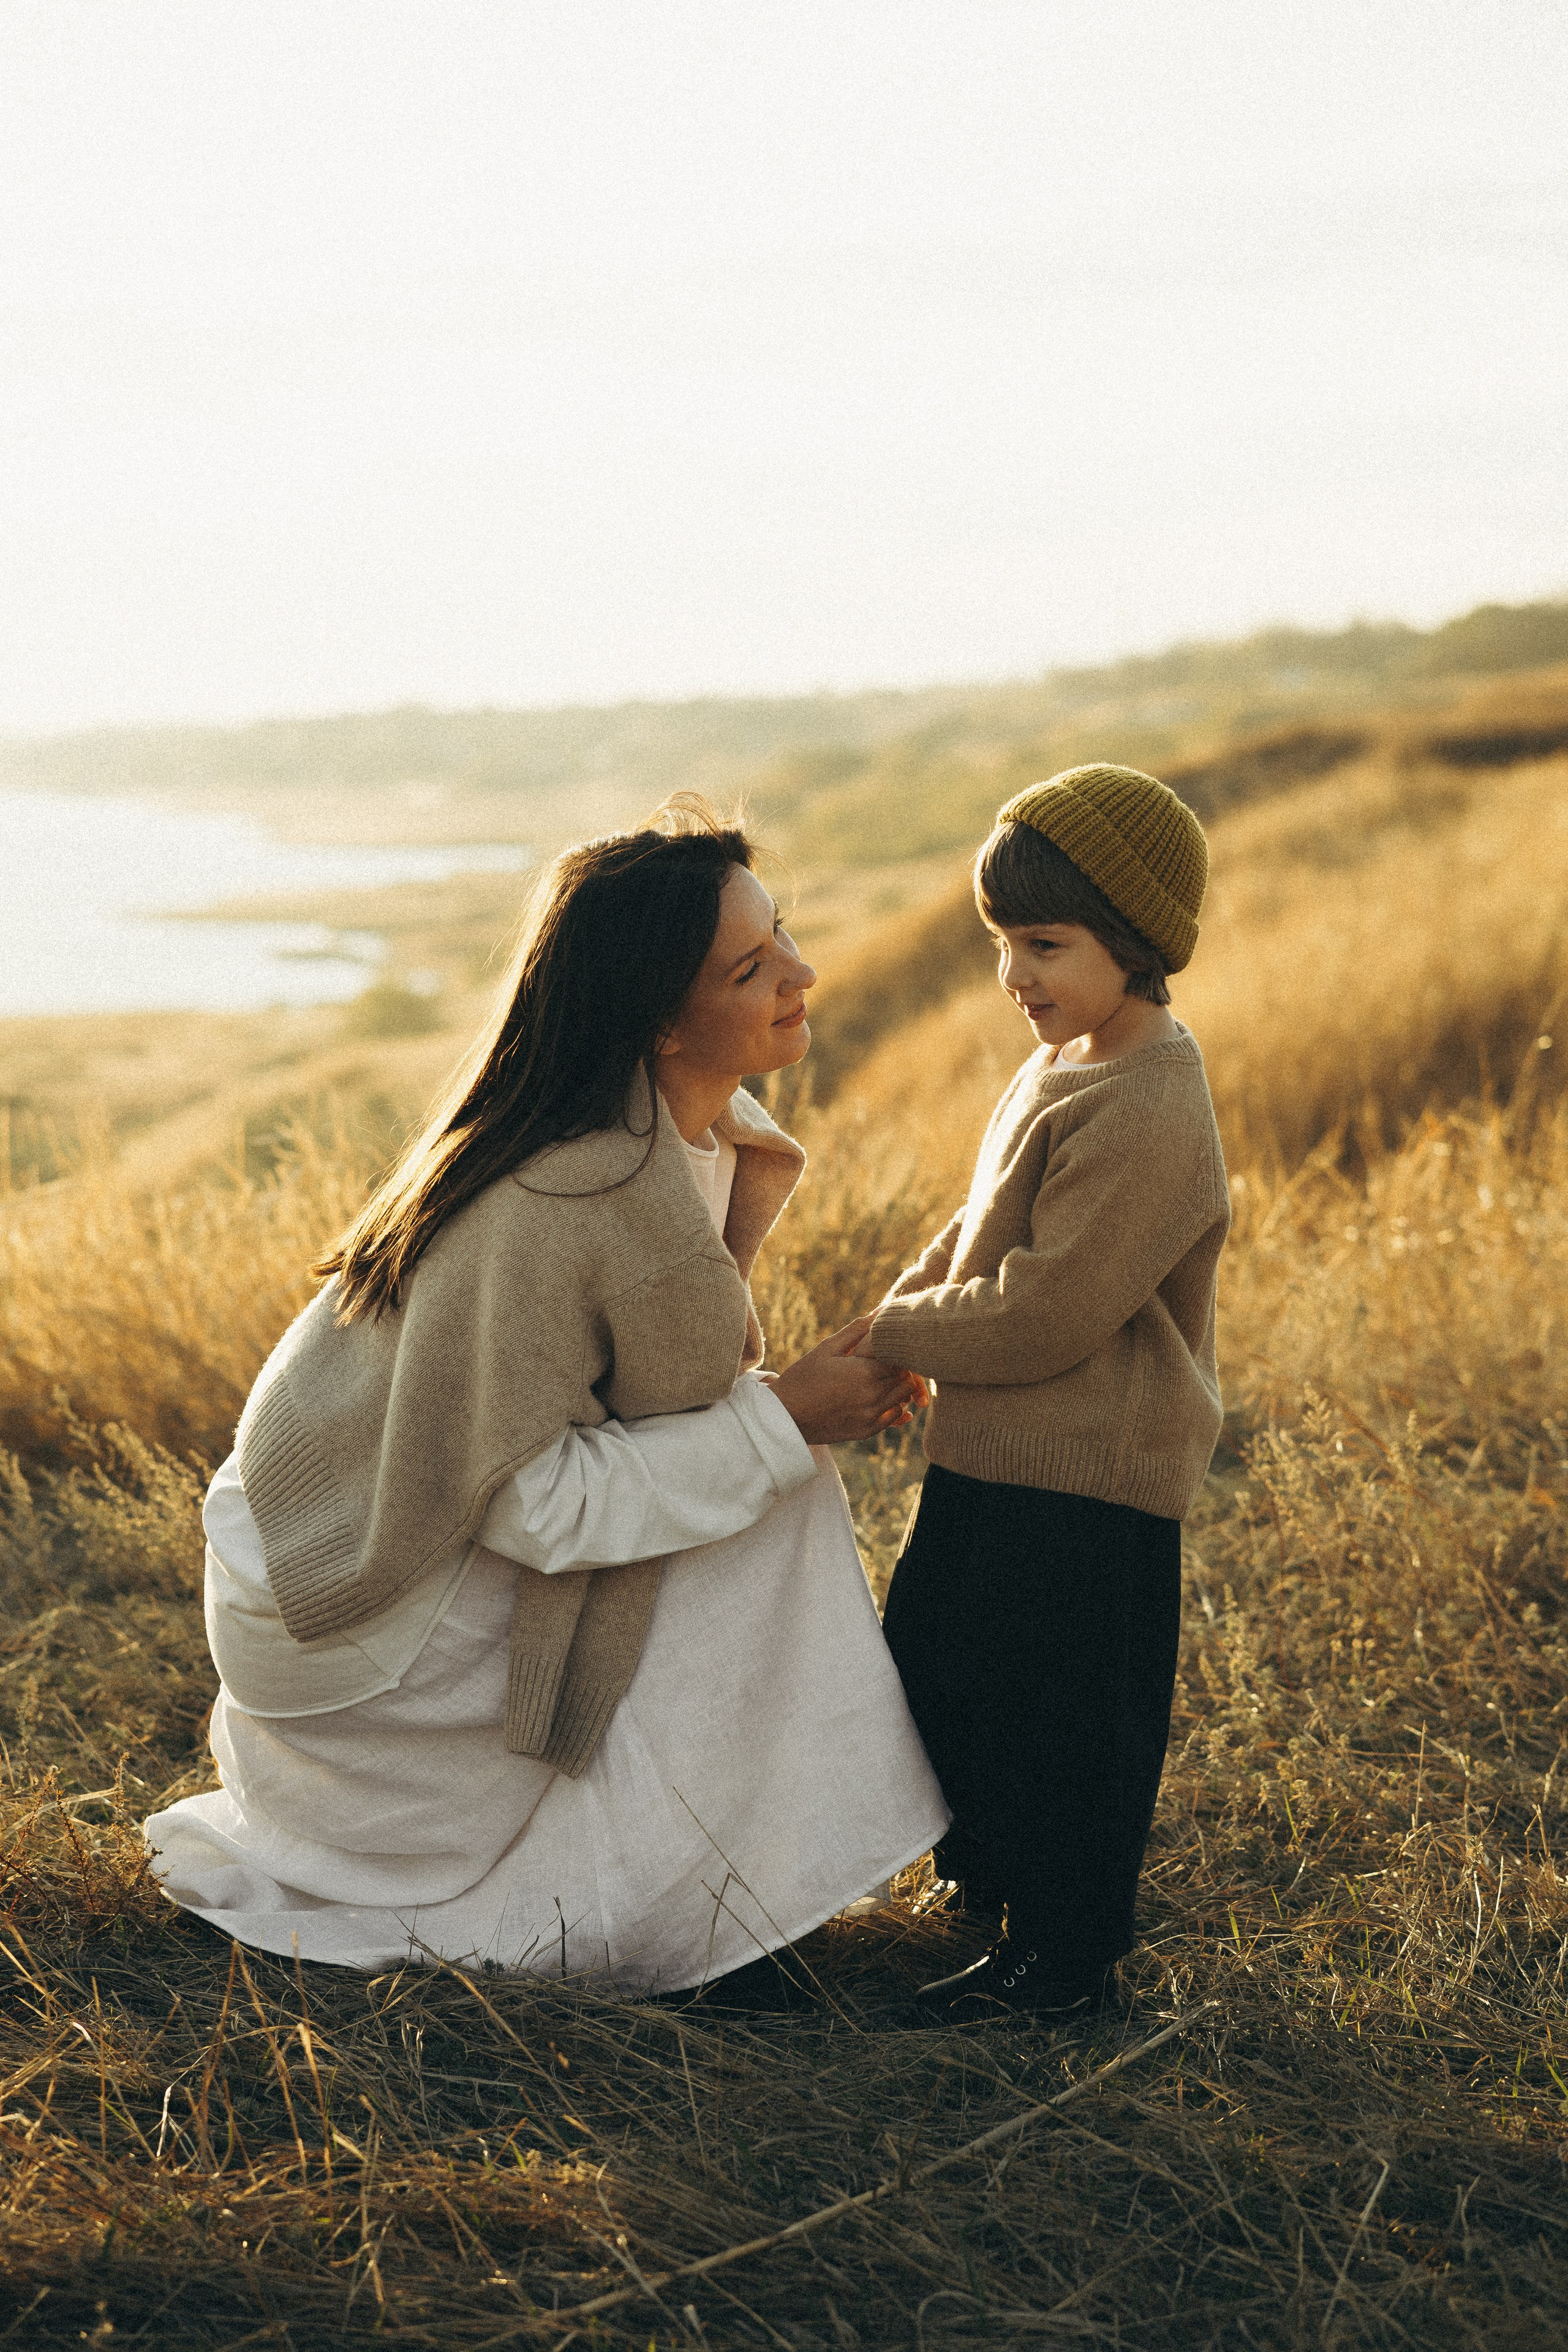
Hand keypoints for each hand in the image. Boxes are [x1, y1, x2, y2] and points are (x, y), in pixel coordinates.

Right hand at [770, 1316, 925, 1445]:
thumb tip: (881, 1310)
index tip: (887, 1345)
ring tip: (881, 1377)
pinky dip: (894, 1406)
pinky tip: (880, 1396)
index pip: (901, 1358)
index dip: (897, 1350)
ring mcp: (871, 1416)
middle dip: (901, 1367)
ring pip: (904, 1398)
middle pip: (906, 1378)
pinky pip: (894, 1417)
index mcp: (865, 1372)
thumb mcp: (827, 1348)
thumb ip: (857, 1329)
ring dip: (899, 1386)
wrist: (785, 1415)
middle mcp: (873, 1396)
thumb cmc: (804, 1377)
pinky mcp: (866, 1431)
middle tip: (887, 1359)